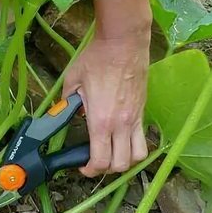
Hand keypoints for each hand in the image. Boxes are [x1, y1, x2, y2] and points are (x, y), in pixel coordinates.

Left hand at [63, 37, 148, 176]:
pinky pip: (143, 138)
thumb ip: (68, 103)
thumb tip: (67, 113)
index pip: (100, 161)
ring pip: (138, 156)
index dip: (90, 170)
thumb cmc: (97, 59)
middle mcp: (121, 125)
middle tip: (95, 161)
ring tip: (113, 153)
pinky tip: (122, 137)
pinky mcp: (143, 110)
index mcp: (101, 121)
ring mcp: (136, 118)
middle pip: (121, 165)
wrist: (123, 42)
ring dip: (125, 161)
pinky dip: (135, 146)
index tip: (82, 167)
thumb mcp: (72, 81)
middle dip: (107, 169)